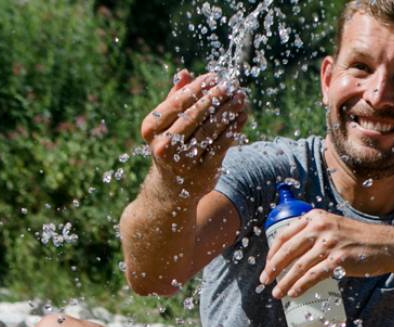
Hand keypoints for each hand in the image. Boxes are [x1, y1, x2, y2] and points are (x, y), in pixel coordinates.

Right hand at [141, 70, 248, 197]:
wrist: (173, 186)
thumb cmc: (171, 144)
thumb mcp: (167, 122)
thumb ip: (175, 98)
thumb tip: (185, 73)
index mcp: (151, 128)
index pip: (178, 102)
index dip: (198, 88)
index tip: (215, 76)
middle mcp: (163, 145)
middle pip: (195, 115)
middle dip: (216, 97)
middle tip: (232, 85)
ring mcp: (183, 160)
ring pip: (210, 129)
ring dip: (228, 111)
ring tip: (241, 98)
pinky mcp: (203, 171)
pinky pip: (222, 145)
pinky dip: (233, 129)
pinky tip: (242, 116)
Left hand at [261, 212, 393, 298]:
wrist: (385, 244)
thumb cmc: (357, 238)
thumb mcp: (333, 226)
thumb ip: (315, 231)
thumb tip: (293, 252)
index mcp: (315, 218)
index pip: (283, 235)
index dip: (271, 253)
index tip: (267, 266)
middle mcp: (319, 228)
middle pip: (287, 251)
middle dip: (272, 268)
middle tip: (265, 281)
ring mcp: (329, 244)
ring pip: (298, 266)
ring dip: (284, 282)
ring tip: (277, 293)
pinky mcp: (339, 260)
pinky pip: (313, 276)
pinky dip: (300, 286)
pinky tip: (293, 293)